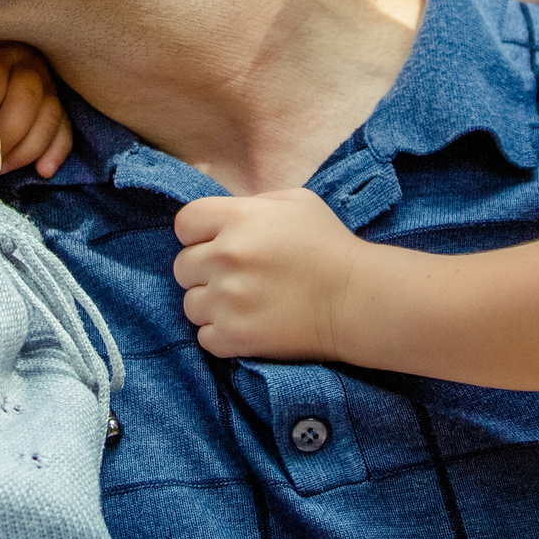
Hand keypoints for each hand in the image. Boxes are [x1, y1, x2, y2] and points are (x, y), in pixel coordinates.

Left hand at [0, 41, 72, 175]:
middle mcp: (25, 63)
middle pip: (26, 99)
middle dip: (6, 137)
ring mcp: (47, 82)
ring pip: (49, 114)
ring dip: (27, 148)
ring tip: (2, 167)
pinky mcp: (61, 102)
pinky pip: (66, 127)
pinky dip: (57, 151)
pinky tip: (43, 171)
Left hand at [173, 190, 364, 360]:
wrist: (356, 299)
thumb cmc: (330, 245)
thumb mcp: (296, 202)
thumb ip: (252, 203)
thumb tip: (222, 218)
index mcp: (238, 219)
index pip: (184, 222)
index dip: (197, 233)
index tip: (216, 242)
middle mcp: (227, 258)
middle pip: (182, 266)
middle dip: (204, 270)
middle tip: (235, 276)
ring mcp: (228, 300)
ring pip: (190, 304)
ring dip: (211, 304)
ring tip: (242, 303)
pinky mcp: (235, 337)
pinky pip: (204, 336)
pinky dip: (221, 333)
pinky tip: (246, 324)